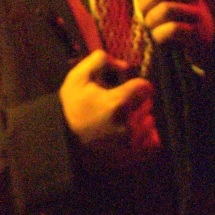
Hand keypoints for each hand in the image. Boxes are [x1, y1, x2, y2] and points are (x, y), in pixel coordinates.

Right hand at [59, 50, 160, 170]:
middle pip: (148, 104)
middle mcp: (128, 122)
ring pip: (149, 123)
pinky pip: (151, 143)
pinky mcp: (130, 154)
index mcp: (117, 102)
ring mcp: (130, 141)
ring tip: (124, 118)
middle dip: (138, 100)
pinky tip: (135, 133)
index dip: (137, 84)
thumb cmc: (72, 106)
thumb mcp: (77, 77)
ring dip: (141, 118)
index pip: (145, 87)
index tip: (128, 87)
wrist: (63, 136)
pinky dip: (146, 137)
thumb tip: (123, 64)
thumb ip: (99, 61)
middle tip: (123, 103)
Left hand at [127, 0, 214, 65]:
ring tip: (152, 28)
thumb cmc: (180, 26)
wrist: (206, 52)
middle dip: (144, 4)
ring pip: (165, 9)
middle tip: (144, 16)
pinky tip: (160, 38)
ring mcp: (196, 14)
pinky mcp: (197, 33)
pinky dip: (160, 35)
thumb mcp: (163, 5)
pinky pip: (173, 29)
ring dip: (151, 21)